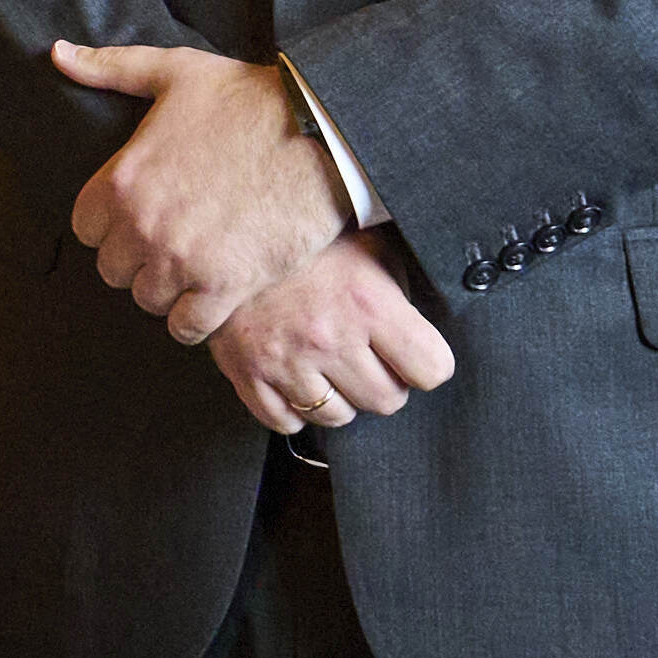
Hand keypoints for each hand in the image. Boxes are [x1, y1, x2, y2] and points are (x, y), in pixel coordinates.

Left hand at [46, 40, 350, 330]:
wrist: (323, 134)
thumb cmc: (250, 100)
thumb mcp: (175, 72)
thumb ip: (110, 67)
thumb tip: (57, 54)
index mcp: (122, 179)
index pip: (85, 229)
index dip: (111, 226)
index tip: (138, 219)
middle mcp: (143, 225)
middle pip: (113, 270)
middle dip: (138, 259)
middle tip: (171, 244)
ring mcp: (182, 259)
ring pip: (147, 300)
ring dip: (167, 289)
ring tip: (193, 268)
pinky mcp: (225, 286)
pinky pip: (186, 327)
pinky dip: (194, 319)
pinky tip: (212, 297)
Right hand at [198, 240, 458, 436]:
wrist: (226, 234)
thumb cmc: (305, 242)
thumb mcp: (367, 247)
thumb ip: (398, 289)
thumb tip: (418, 330)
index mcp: (368, 302)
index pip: (431, 369)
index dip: (427, 364)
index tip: (414, 356)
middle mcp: (329, 337)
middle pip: (387, 401)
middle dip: (384, 383)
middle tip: (368, 359)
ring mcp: (285, 361)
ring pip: (337, 417)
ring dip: (339, 398)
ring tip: (328, 366)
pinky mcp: (247, 374)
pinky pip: (286, 423)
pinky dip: (293, 408)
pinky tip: (294, 378)